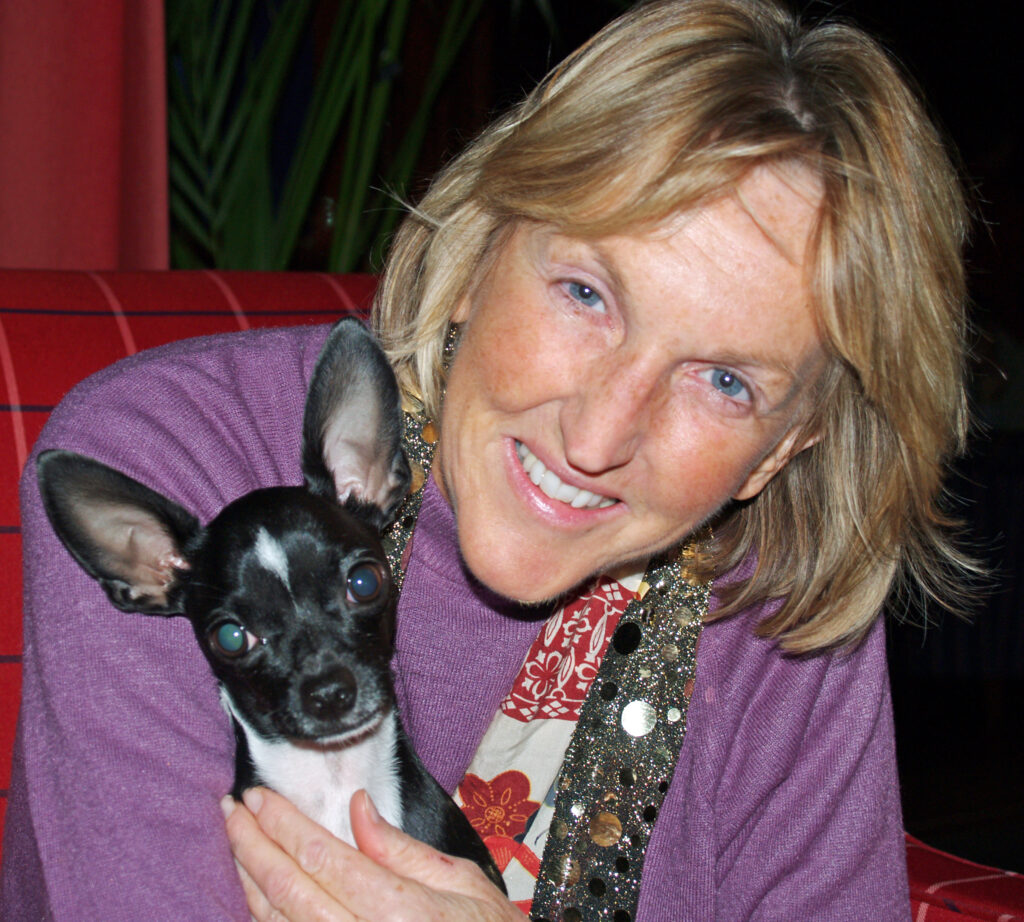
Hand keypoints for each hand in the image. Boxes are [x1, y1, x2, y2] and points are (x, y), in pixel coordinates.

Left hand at [222, 787, 524, 921]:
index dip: (282, 823)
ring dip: (250, 882)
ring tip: (236, 843)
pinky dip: (267, 919)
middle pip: (288, 889)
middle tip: (231, 809)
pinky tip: (258, 894)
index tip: (258, 796)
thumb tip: (356, 807)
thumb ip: (400, 848)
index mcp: (398, 908)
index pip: (321, 856)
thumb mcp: (460, 881)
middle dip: (252, 845)